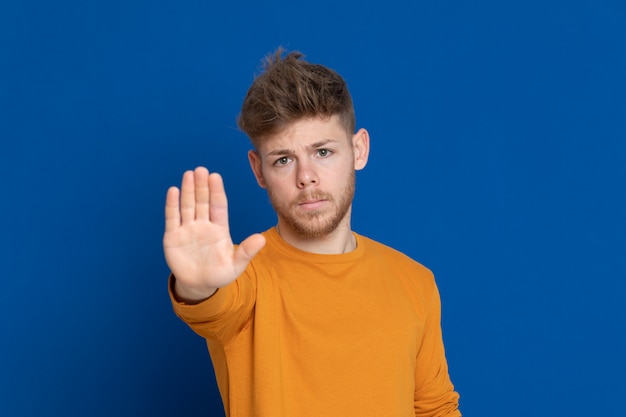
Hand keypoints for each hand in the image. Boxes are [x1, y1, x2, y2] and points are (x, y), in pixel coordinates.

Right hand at [163, 167, 265, 301]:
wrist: (199, 285)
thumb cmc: (220, 274)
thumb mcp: (236, 265)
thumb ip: (246, 251)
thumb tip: (262, 239)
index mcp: (220, 228)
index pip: (218, 205)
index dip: (216, 191)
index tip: (215, 177)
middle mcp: (203, 225)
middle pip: (202, 201)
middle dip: (202, 186)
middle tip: (201, 170)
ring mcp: (188, 229)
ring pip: (188, 205)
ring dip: (188, 190)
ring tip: (189, 174)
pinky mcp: (173, 237)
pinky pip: (173, 218)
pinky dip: (172, 205)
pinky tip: (173, 190)